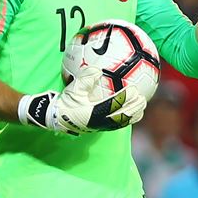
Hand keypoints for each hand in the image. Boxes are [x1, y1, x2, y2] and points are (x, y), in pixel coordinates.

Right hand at [18, 68, 146, 134]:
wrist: (55, 117)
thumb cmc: (65, 102)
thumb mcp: (73, 89)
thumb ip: (85, 79)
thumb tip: (97, 69)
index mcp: (92, 113)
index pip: (112, 105)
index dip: (124, 98)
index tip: (134, 90)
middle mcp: (98, 122)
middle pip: (120, 116)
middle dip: (133, 108)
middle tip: (143, 98)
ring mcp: (100, 126)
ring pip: (121, 122)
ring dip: (133, 114)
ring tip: (142, 106)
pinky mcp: (100, 128)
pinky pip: (117, 124)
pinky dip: (127, 118)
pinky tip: (133, 112)